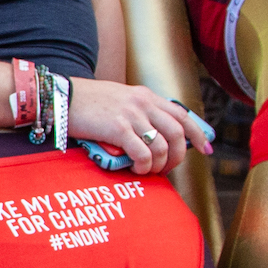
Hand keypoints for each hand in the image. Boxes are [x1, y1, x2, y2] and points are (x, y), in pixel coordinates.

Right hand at [64, 77, 213, 174]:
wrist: (61, 98)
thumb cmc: (86, 104)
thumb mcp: (119, 100)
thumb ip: (138, 112)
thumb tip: (153, 137)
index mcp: (146, 96)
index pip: (182, 114)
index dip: (197, 133)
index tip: (205, 148)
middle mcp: (143, 103)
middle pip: (178, 133)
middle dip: (179, 155)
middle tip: (168, 168)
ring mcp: (132, 115)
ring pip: (163, 146)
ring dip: (160, 164)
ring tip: (149, 171)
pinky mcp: (118, 128)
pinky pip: (143, 153)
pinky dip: (144, 166)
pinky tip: (138, 170)